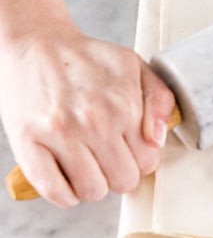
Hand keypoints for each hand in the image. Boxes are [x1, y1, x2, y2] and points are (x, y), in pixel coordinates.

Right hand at [0, 20, 174, 207]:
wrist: (37, 44)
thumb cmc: (86, 59)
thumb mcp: (133, 66)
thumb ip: (159, 99)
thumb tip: (157, 139)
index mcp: (123, 104)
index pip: (148, 161)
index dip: (140, 158)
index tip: (128, 147)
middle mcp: (94, 121)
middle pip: (123, 181)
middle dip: (118, 172)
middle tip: (105, 154)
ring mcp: (61, 134)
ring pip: (92, 191)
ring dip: (91, 183)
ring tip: (84, 161)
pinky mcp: (29, 144)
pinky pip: (55, 192)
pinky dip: (63, 193)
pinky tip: (65, 174)